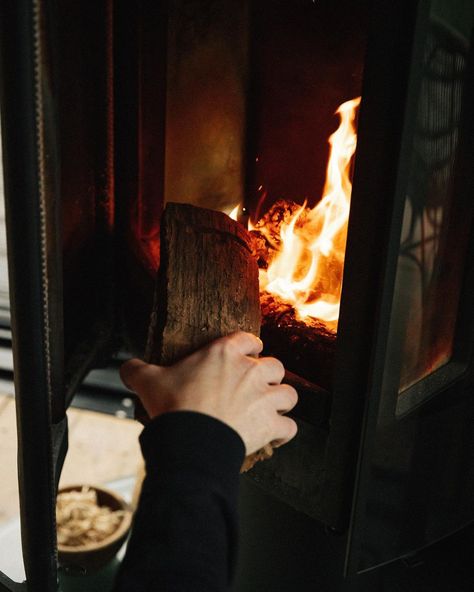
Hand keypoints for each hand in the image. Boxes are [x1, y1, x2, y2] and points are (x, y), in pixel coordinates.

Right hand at [120, 332, 297, 454]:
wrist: (190, 440)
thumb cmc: (173, 406)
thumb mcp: (148, 381)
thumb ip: (137, 369)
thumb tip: (125, 368)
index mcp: (225, 353)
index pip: (248, 340)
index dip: (249, 347)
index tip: (246, 355)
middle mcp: (251, 371)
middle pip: (275, 366)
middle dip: (269, 376)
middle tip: (256, 386)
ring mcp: (264, 398)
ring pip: (289, 394)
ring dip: (281, 402)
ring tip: (271, 409)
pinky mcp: (270, 425)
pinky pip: (289, 428)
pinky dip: (283, 433)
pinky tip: (275, 436)